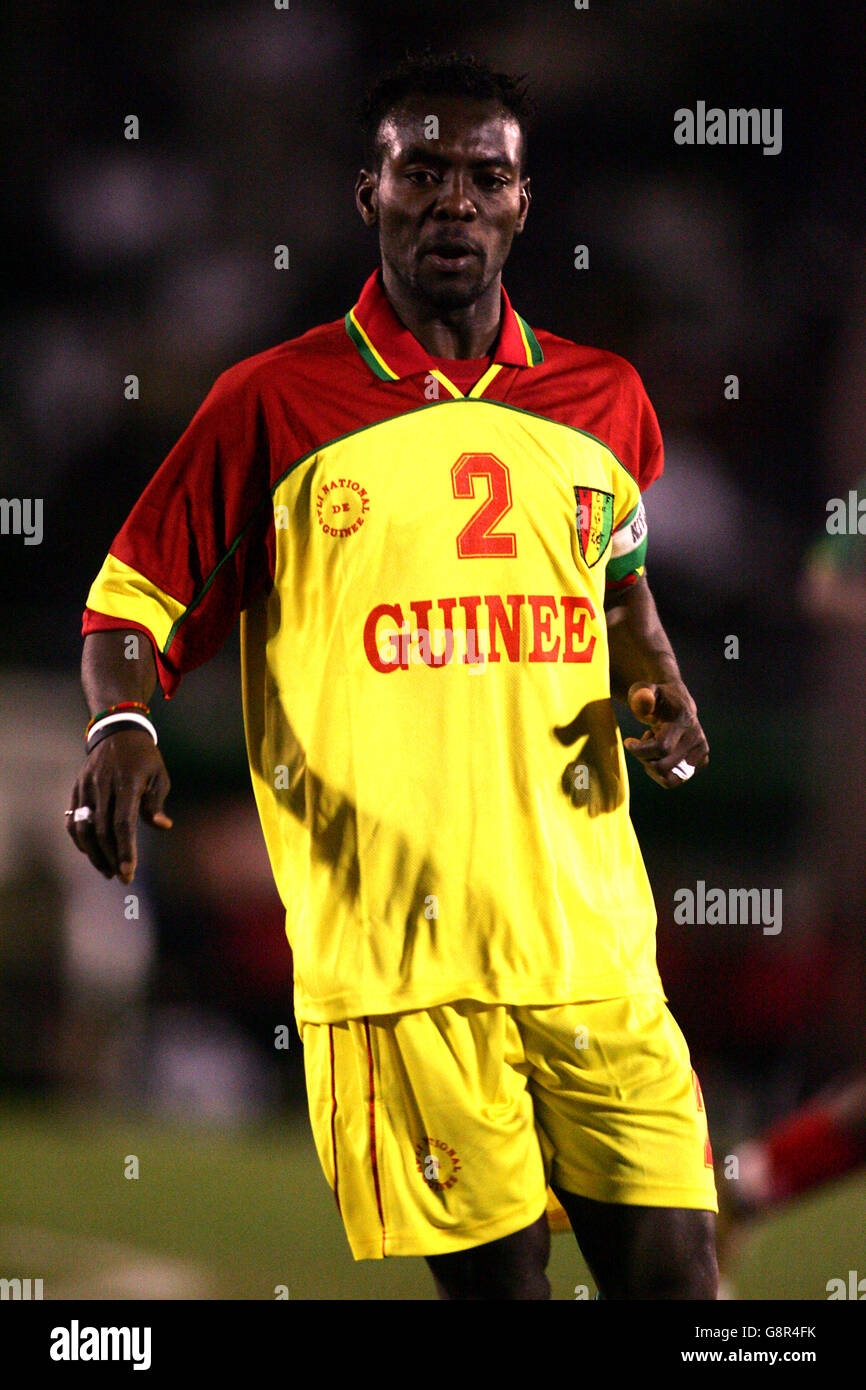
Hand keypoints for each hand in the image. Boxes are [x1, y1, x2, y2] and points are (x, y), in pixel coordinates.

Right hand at [65, 729, 171, 881]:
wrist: (118, 731)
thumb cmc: (145, 758)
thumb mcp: (159, 776)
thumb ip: (156, 803)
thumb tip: (163, 826)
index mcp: (127, 784)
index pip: (122, 824)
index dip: (125, 850)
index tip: (128, 873)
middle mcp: (103, 787)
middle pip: (101, 831)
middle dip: (111, 858)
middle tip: (121, 877)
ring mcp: (86, 788)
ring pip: (83, 829)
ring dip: (93, 854)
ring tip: (107, 870)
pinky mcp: (77, 789)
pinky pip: (73, 820)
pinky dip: (79, 840)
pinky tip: (91, 852)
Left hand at [623, 680, 708, 787]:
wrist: (677, 700)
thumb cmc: (655, 697)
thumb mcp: (644, 690)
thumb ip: (641, 695)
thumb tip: (645, 702)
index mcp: (683, 721)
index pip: (661, 748)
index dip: (639, 750)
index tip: (629, 741)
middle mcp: (696, 738)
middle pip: (663, 766)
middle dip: (645, 758)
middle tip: (642, 743)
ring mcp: (701, 751)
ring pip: (670, 778)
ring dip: (654, 766)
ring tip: (654, 747)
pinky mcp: (702, 760)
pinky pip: (675, 779)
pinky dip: (663, 770)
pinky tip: (663, 753)